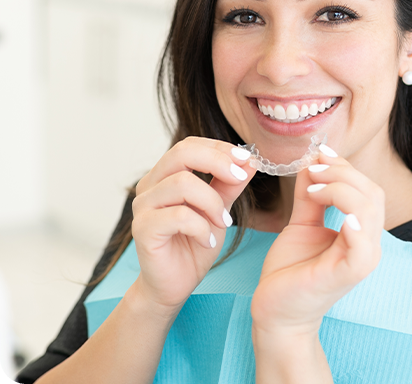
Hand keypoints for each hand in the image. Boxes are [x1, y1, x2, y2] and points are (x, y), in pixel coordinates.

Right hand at [131, 137, 255, 311]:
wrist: (174, 285)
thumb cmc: (193, 244)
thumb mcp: (218, 210)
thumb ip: (230, 185)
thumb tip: (250, 161)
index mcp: (166, 174)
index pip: (190, 145)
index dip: (219, 148)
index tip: (247, 159)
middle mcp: (150, 184)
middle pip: (182, 153)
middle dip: (217, 161)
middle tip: (240, 178)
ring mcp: (143, 206)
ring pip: (182, 183)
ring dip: (212, 202)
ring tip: (224, 222)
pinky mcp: (142, 228)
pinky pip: (178, 216)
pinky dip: (201, 227)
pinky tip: (208, 241)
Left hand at [250, 146, 384, 334]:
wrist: (276, 309)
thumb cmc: (291, 269)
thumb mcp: (302, 223)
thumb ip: (311, 195)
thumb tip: (314, 162)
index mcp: (360, 232)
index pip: (367, 189)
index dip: (345, 167)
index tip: (319, 154)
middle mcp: (368, 244)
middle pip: (372, 193)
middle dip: (342, 173)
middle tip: (313, 169)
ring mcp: (361, 260)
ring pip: (369, 210)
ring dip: (340, 188)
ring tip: (313, 188)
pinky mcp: (348, 274)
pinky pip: (362, 244)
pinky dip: (352, 220)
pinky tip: (331, 206)